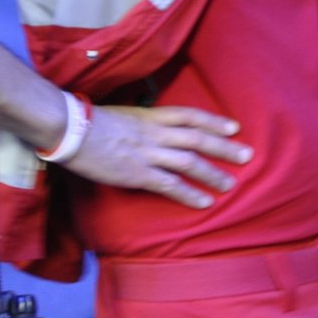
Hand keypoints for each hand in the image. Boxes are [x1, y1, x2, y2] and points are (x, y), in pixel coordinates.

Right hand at [60, 105, 250, 208]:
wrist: (70, 130)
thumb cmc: (91, 122)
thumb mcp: (125, 114)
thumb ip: (144, 123)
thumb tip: (156, 129)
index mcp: (153, 116)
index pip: (191, 116)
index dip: (215, 121)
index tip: (234, 128)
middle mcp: (156, 133)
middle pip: (198, 138)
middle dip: (224, 148)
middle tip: (247, 156)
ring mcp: (148, 153)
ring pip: (189, 162)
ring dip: (212, 174)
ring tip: (229, 185)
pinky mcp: (137, 173)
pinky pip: (170, 185)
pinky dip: (189, 194)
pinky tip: (204, 202)